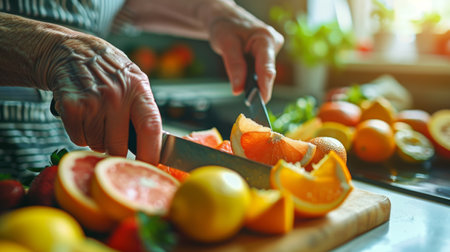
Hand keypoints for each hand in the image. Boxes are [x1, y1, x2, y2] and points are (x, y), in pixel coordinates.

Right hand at [43, 32, 161, 163]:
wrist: (71, 51)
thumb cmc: (109, 72)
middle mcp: (116, 95)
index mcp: (138, 89)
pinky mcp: (70, 106)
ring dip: (97, 140)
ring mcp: (92, 101)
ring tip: (97, 117)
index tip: (149, 168)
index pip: (151, 129)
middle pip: (120, 147)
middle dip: (118, 152)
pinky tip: (82, 115)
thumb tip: (155, 150)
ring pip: (98, 145)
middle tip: (115, 139)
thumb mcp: (135, 82)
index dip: (151, 154)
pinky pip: (78, 139)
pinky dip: (80, 133)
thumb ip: (144, 111)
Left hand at [206, 3, 283, 102]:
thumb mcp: (225, 44)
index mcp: (265, 39)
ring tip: (242, 86)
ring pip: (263, 73)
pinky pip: (260, 70)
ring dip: (253, 81)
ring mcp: (271, 49)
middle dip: (257, 87)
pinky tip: (244, 79)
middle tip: (249, 102)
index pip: (267, 68)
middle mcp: (273, 43)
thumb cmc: (225, 26)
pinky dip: (252, 77)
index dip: (264, 87)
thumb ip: (234, 66)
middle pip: (266, 72)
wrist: (225, 17)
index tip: (261, 102)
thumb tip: (238, 89)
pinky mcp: (267, 53)